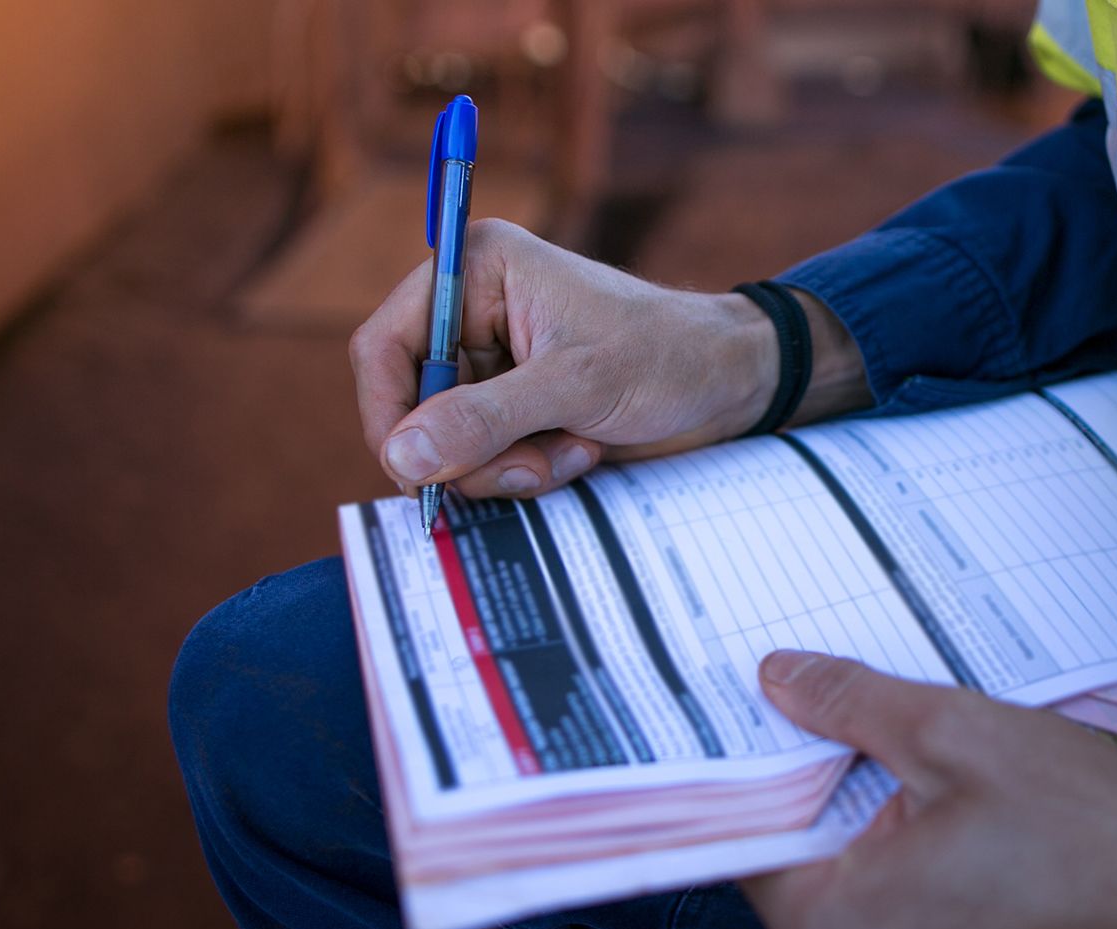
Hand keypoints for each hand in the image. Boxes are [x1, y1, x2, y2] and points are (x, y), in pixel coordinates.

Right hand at [349, 219, 868, 498]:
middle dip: (469, 450)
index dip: (389, 412)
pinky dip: (527, 470)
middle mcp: (475, 313)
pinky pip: (486, 458)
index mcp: (477, 271)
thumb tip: (400, 455)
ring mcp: (495, 365)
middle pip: (414, 405)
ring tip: (572, 450)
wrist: (732, 385)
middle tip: (528, 466)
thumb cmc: (667, 357)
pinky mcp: (517, 407)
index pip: (384, 344)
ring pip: (449, 443)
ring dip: (507, 466)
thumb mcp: (576, 386)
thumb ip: (485, 420)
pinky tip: (580, 453)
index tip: (414, 469)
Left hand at [745, 651, 1116, 928]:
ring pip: (843, 880)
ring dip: (869, 813)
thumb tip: (777, 679)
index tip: (770, 694)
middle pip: (793, 856)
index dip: (762, 753)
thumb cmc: (1091, 834)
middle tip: (861, 704)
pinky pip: (888, 910)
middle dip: (823, 779)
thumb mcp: (957, 733)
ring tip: (927, 752)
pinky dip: (904, 853)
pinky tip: (952, 802)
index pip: (746, 829)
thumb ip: (851, 703)